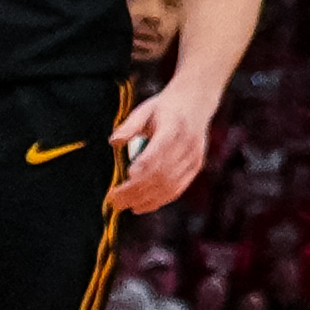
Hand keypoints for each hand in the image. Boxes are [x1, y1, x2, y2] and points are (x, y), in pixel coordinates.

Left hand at [111, 74, 223, 213]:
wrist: (196, 102)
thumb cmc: (164, 108)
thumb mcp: (145, 110)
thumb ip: (129, 126)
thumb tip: (113, 142)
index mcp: (174, 126)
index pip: (158, 151)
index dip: (142, 167)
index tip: (122, 179)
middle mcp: (187, 144)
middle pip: (161, 173)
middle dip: (136, 190)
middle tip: (114, 199)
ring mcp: (194, 157)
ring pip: (169, 185)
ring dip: (145, 199)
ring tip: (124, 205)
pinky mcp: (195, 166)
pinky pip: (177, 188)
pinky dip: (159, 200)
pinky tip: (141, 206)